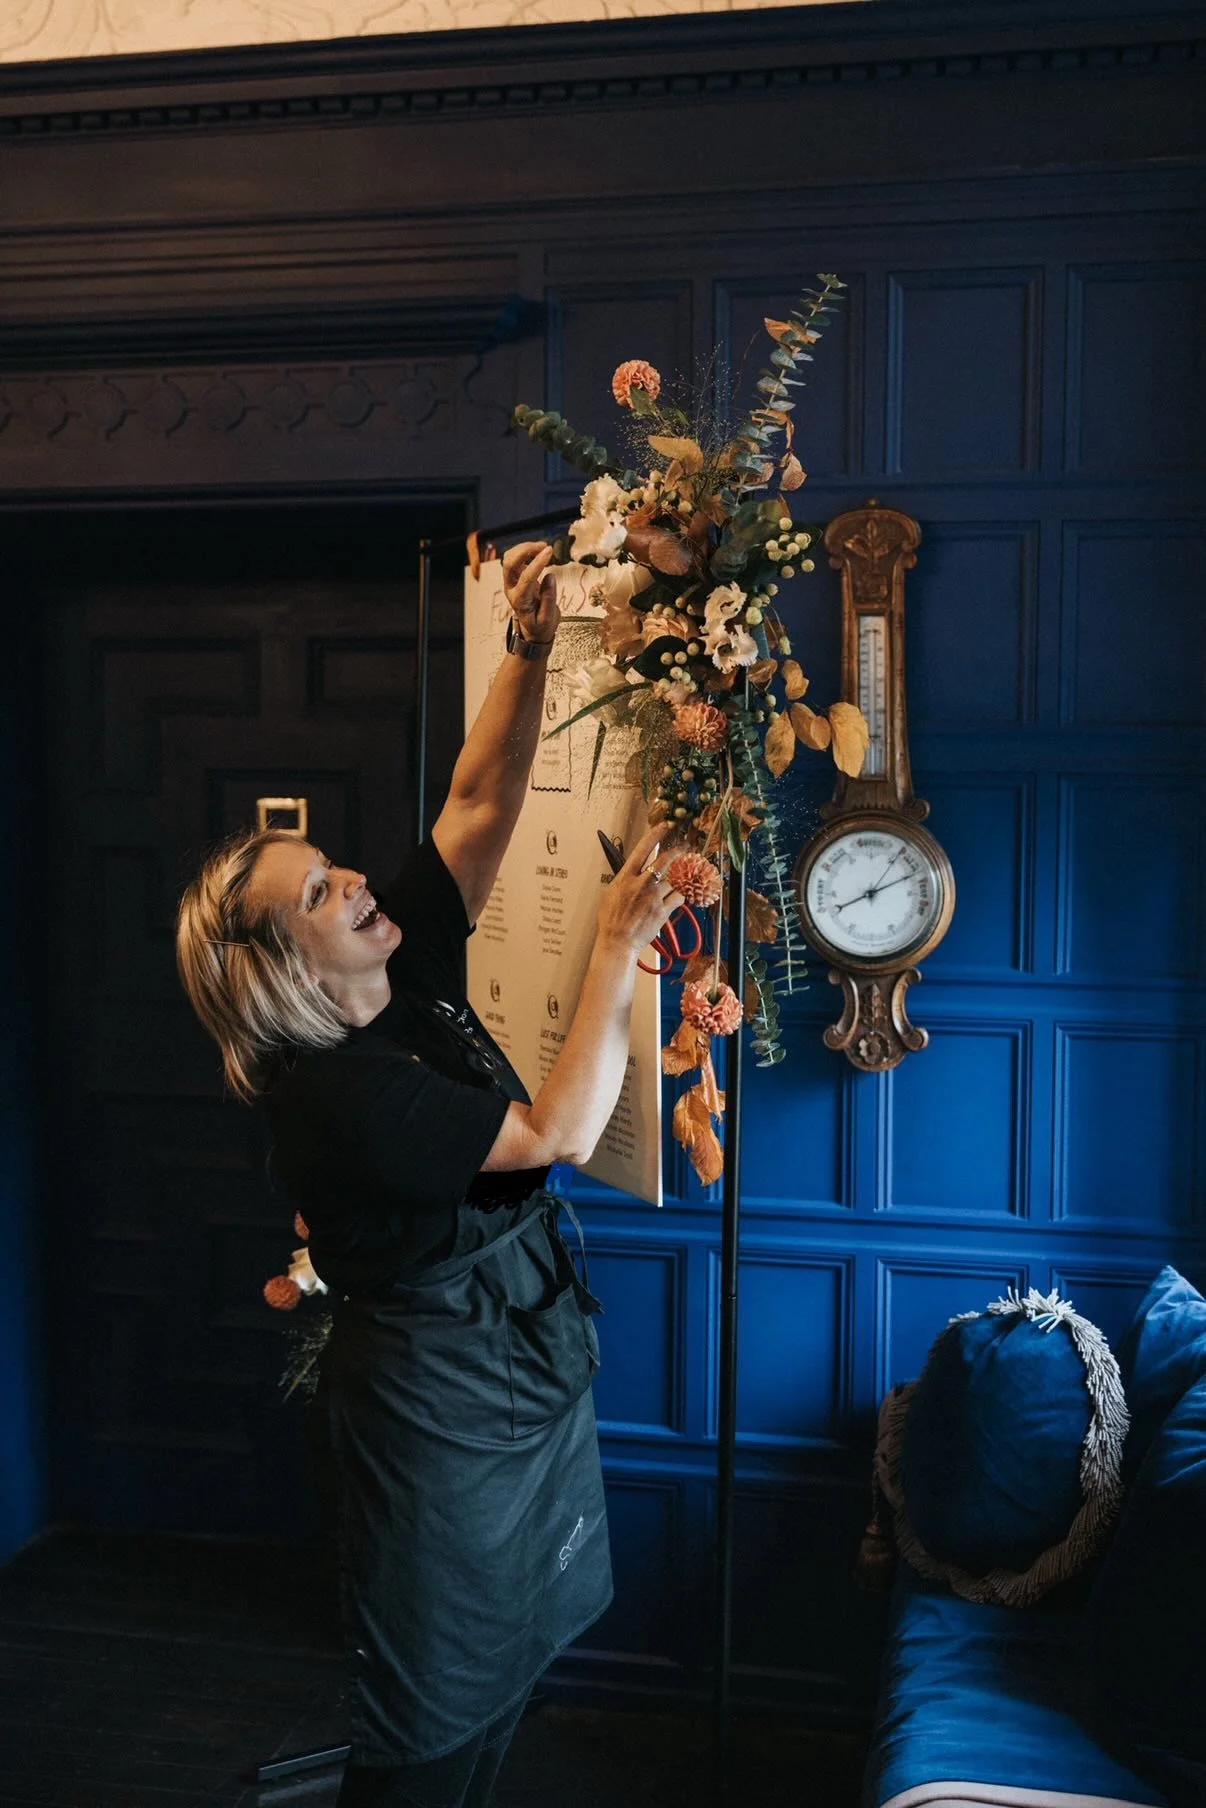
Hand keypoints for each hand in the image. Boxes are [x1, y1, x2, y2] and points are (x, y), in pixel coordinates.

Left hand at [502, 541, 560, 645]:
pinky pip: (515, 558)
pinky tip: (538, 550)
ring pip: (510, 557)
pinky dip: (525, 550)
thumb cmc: (540, 625)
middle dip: (525, 550)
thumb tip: (550, 576)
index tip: (549, 552)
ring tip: (543, 546)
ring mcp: (511, 581)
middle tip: (544, 546)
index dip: (537, 563)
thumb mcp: (548, 619)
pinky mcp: (515, 576)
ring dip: (524, 548)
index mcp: (519, 600)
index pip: (526, 577)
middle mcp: (511, 589)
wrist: (532, 629)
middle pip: (509, 563)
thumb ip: (549, 598)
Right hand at [595, 826, 683, 958]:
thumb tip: (630, 871)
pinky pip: (679, 897)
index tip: (664, 826)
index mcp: (625, 878)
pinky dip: (682, 894)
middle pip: (665, 860)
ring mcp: (653, 898)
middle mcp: (641, 884)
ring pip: (675, 878)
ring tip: (688, 870)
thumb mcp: (609, 893)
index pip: (642, 850)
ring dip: (683, 873)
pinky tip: (681, 893)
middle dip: (678, 850)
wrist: (618, 942)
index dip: (655, 835)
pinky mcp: (662, 911)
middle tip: (685, 846)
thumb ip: (622, 880)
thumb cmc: (610, 921)